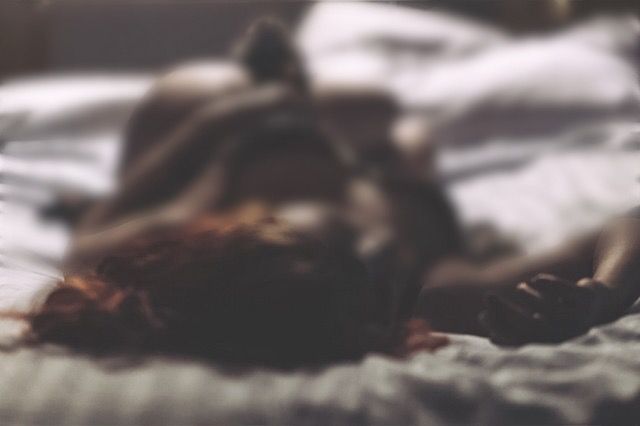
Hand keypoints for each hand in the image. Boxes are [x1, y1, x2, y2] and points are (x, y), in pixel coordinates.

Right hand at [479, 274, 610, 345]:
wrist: (596, 301)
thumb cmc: (556, 311)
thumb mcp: (533, 317)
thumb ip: (511, 319)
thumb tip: (481, 316)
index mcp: (549, 341)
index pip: (520, 340)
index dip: (500, 329)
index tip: (482, 315)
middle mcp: (564, 333)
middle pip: (531, 325)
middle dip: (506, 310)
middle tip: (488, 295)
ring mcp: (578, 317)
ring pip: (550, 309)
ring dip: (529, 297)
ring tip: (520, 286)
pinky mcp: (588, 299)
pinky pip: (568, 292)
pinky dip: (550, 285)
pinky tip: (534, 279)